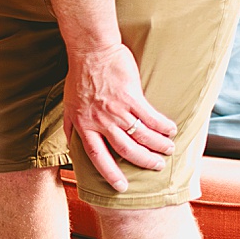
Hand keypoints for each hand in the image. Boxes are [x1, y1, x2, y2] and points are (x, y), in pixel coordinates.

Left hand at [63, 43, 176, 191]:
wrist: (91, 51)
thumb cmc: (79, 78)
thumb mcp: (69, 106)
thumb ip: (73, 127)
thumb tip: (73, 146)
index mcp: (84, 125)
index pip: (97, 156)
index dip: (109, 173)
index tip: (121, 187)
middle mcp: (101, 121)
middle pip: (126, 150)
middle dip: (144, 162)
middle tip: (156, 166)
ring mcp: (117, 109)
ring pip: (142, 136)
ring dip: (158, 146)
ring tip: (168, 149)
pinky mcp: (131, 97)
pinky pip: (152, 118)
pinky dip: (164, 127)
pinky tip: (171, 130)